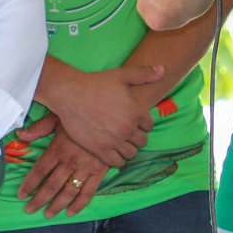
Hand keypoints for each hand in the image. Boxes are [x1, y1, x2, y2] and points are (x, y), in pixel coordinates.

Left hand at [16, 116, 108, 217]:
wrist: (110, 116)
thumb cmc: (82, 115)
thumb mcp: (58, 117)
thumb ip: (40, 128)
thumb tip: (20, 135)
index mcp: (59, 148)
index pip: (40, 170)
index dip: (29, 184)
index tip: (21, 194)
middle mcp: (70, 161)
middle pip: (52, 185)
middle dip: (39, 199)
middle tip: (30, 209)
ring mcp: (86, 168)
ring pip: (68, 191)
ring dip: (57, 205)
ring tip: (47, 214)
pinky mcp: (99, 172)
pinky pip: (88, 192)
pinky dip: (79, 204)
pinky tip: (70, 212)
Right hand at [42, 61, 160, 167]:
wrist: (70, 93)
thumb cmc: (95, 83)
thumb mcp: (121, 75)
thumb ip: (144, 73)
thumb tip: (162, 69)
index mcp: (136, 112)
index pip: (149, 126)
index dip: (143, 123)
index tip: (134, 120)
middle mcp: (127, 129)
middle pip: (142, 141)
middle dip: (137, 137)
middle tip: (127, 132)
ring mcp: (113, 141)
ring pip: (131, 153)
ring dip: (128, 148)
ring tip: (120, 142)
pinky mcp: (99, 149)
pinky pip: (117, 162)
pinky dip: (117, 159)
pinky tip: (112, 151)